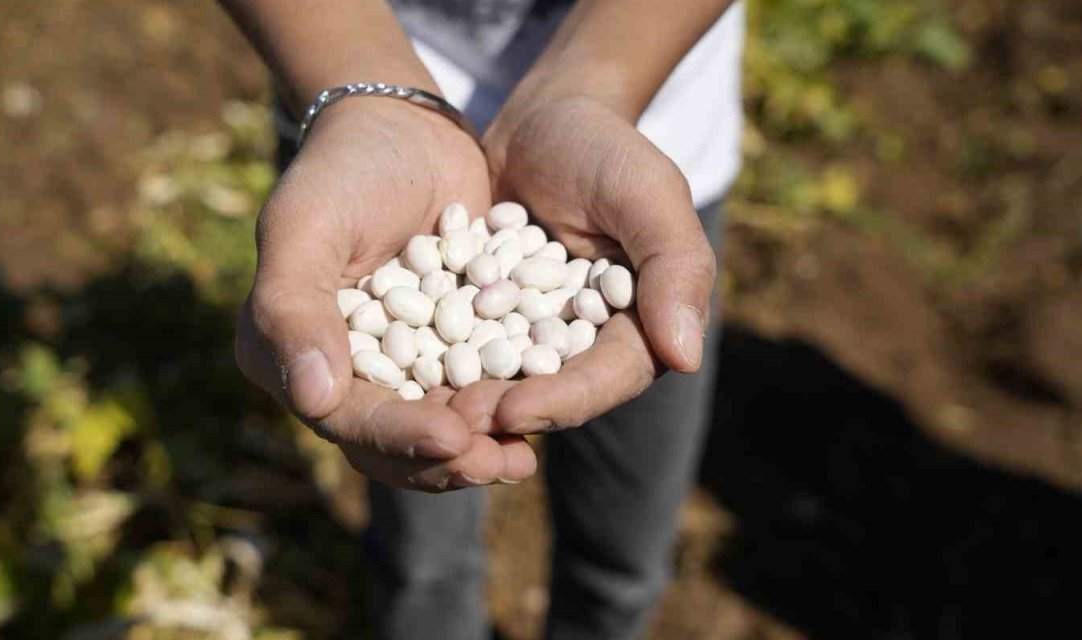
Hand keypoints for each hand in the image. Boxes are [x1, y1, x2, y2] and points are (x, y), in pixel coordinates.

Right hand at [236, 99, 536, 490]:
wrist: (403, 129)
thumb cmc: (342, 168)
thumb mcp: (306, 225)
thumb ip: (294, 308)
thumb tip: (313, 400)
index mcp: (287, 353)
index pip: (345, 417)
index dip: (398, 436)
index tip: (453, 440)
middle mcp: (338, 371)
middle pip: (391, 440)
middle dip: (446, 459)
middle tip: (502, 462)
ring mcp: (396, 364)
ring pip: (434, 428)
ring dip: (478, 448)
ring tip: (523, 458)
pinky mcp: (445, 349)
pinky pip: (472, 392)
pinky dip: (503, 408)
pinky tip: (540, 415)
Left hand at [453, 95, 715, 433]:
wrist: (541, 118)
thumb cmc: (606, 147)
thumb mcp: (647, 193)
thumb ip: (675, 267)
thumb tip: (684, 358)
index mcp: (640, 324)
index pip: (610, 376)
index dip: (566, 399)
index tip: (517, 412)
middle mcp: (588, 340)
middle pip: (554, 391)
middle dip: (507, 410)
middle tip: (457, 422)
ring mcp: (534, 331)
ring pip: (505, 378)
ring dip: (467, 398)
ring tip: (422, 409)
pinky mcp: (487, 317)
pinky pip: (463, 345)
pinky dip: (435, 360)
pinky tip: (397, 372)